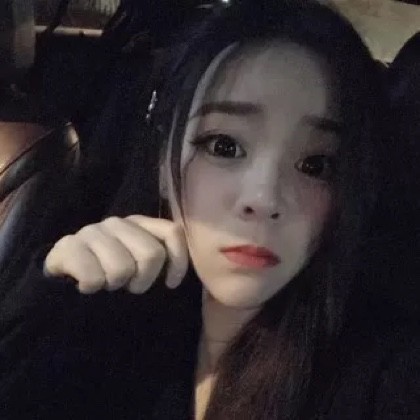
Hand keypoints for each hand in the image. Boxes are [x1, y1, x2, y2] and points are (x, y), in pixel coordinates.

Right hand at [44, 216, 187, 293]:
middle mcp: (118, 223)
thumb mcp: (140, 268)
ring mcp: (91, 231)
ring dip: (114, 285)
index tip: (169, 284)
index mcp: (140, 225)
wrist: (63, 282)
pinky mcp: (67, 246)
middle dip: (143, 280)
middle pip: (152, 254)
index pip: (172, 232)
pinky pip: (93, 277)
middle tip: (128, 286)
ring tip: (105, 284)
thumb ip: (160, 261)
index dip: (178, 260)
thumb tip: (176, 274)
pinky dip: (92, 288)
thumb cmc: (110, 276)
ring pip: (122, 269)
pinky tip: (85, 287)